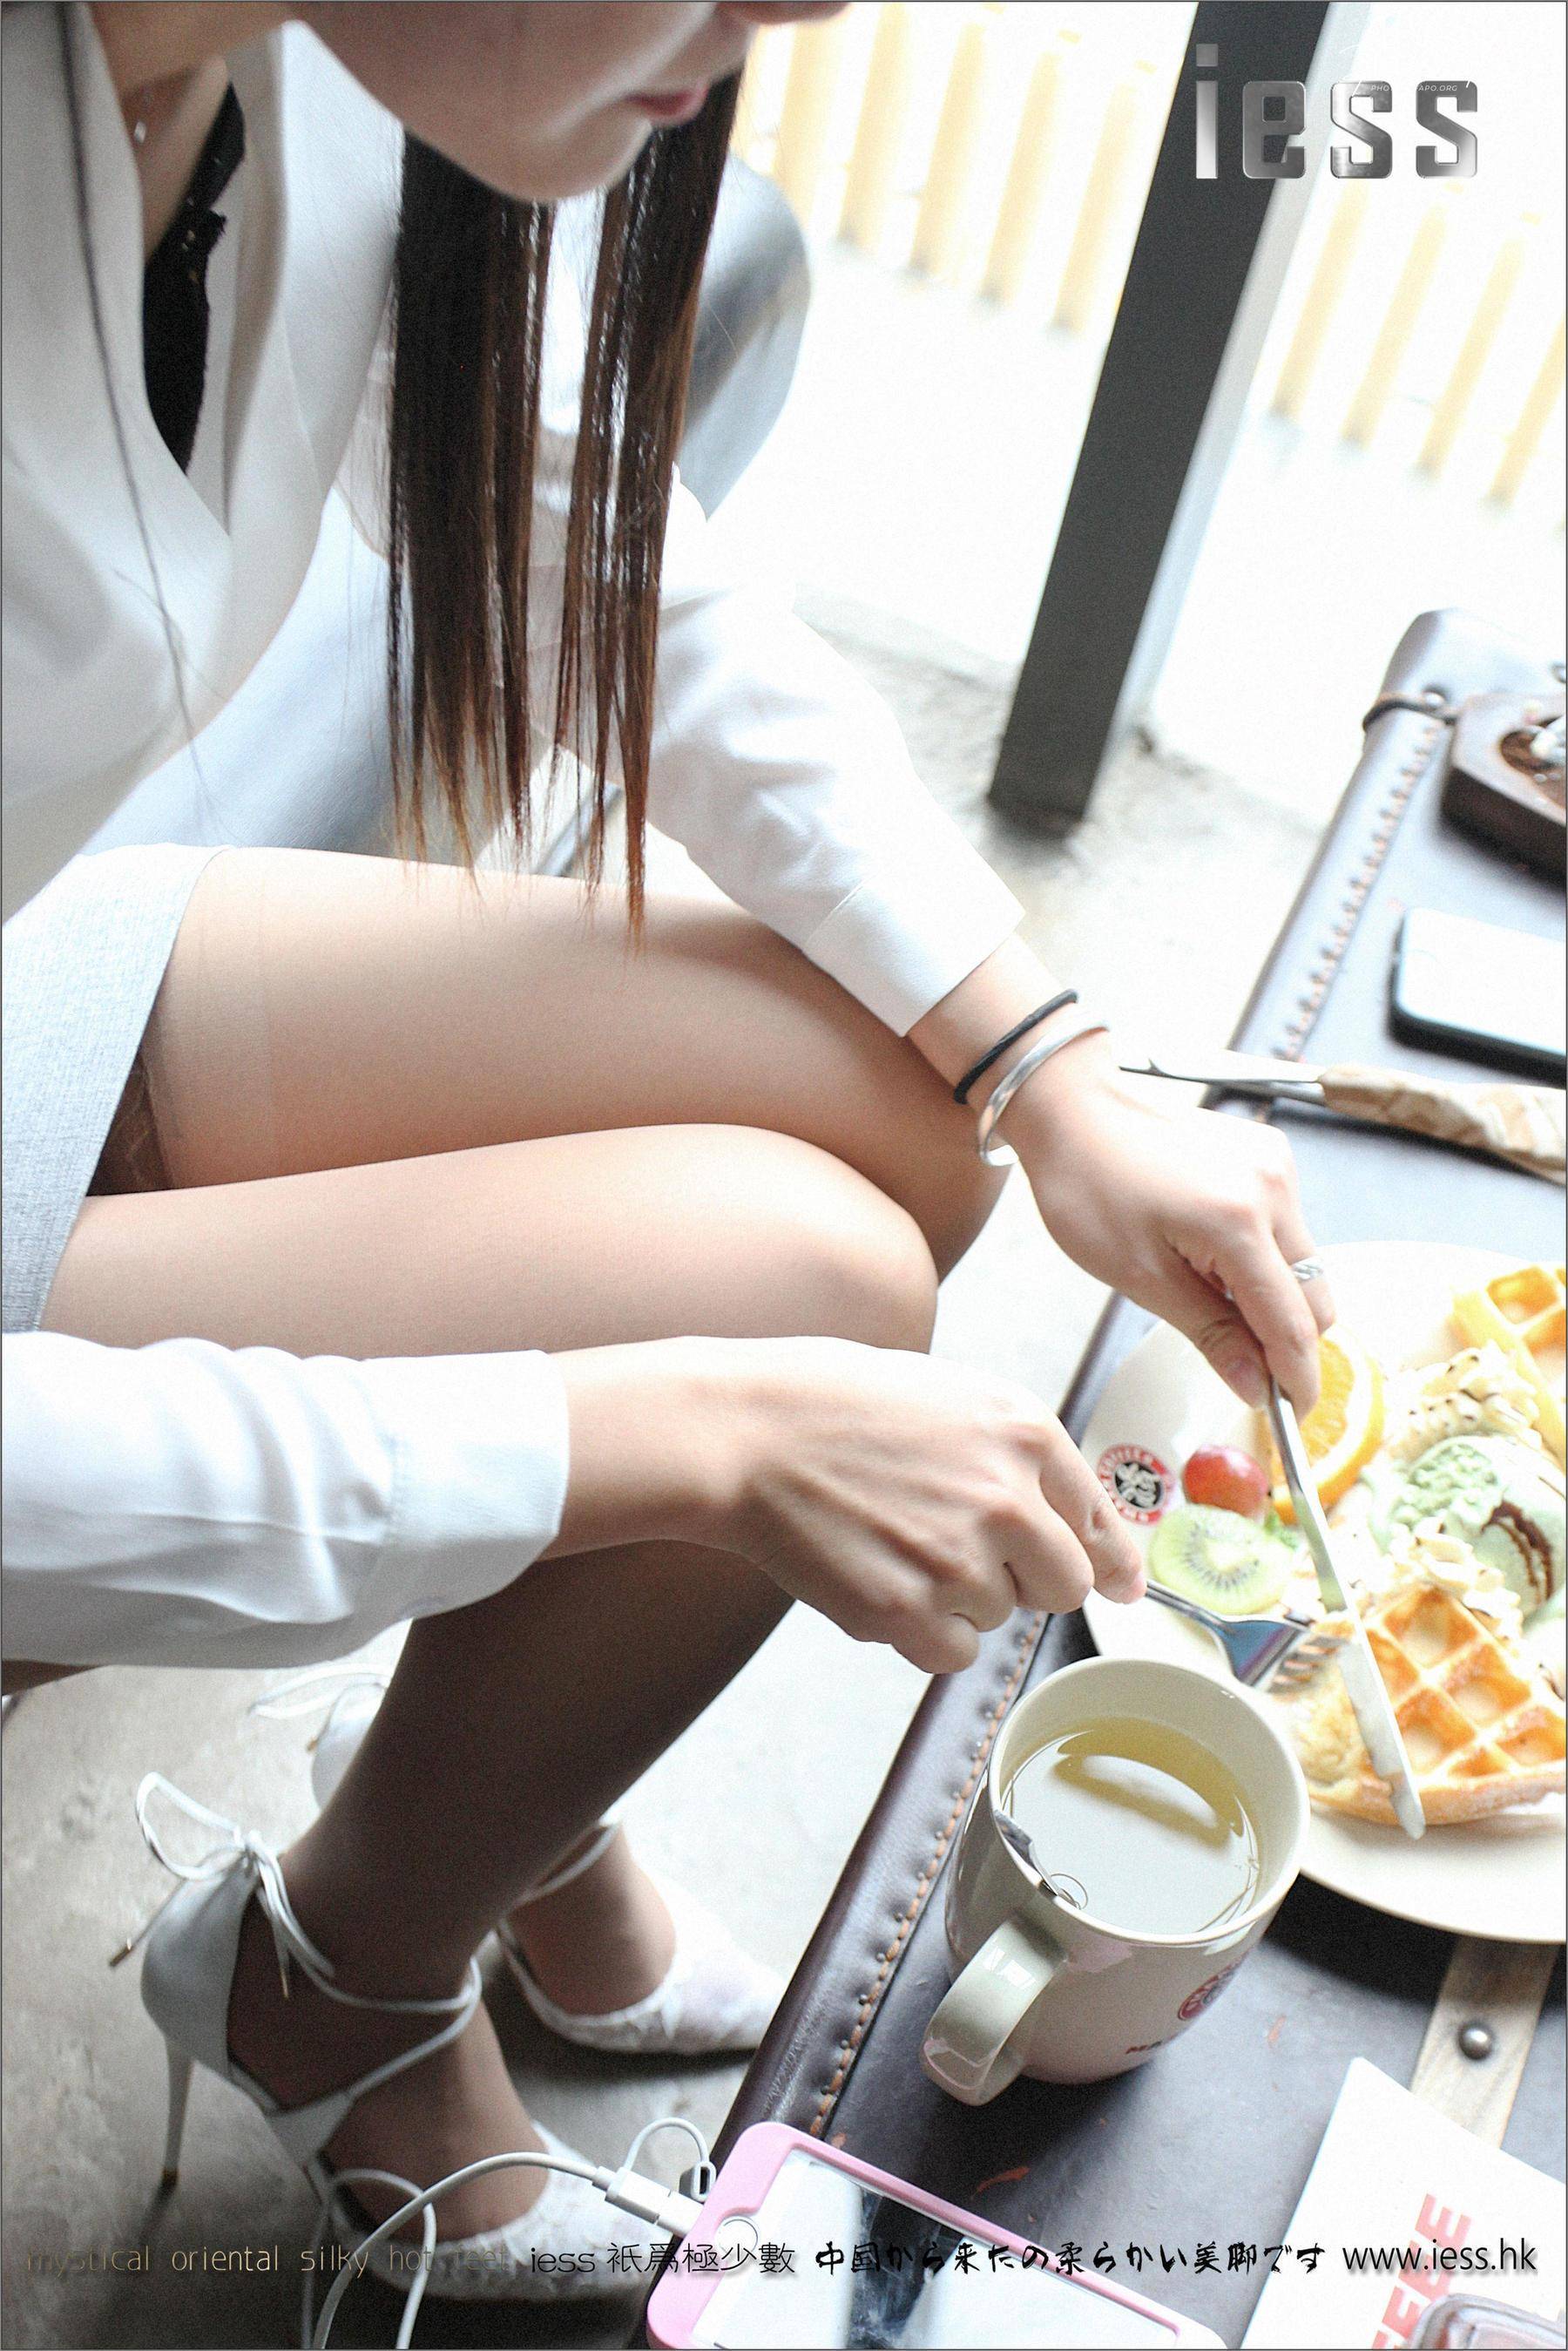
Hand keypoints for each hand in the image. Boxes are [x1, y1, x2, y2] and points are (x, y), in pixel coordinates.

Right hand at [708, 1335, 1144, 1673]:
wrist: (744, 1433)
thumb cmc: (836, 1404)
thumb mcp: (954, 1397)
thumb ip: (1028, 1461)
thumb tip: (1101, 1545)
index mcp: (1024, 1432)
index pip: (1098, 1519)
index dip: (1109, 1559)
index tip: (1122, 1585)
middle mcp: (1007, 1498)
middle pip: (1064, 1586)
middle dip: (1025, 1579)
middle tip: (962, 1549)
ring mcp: (958, 1559)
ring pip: (997, 1617)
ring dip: (958, 1596)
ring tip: (892, 1538)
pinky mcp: (905, 1611)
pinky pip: (951, 1652)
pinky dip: (922, 1631)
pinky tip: (879, 1577)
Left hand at [1009, 1036, 1333, 1411]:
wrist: (1075, 1108)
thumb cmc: (1088, 1188)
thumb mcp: (1138, 1276)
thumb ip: (1208, 1331)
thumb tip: (1256, 1387)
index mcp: (1238, 1223)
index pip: (1292, 1324)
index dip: (1296, 1379)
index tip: (1292, 1418)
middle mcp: (1274, 1190)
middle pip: (1315, 1297)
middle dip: (1289, 1341)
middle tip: (1247, 1370)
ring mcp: (1278, 1167)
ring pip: (1306, 1265)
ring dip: (1275, 1298)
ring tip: (1212, 1300)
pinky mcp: (1271, 1155)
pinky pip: (1288, 1228)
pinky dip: (1265, 1258)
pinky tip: (1214, 1258)